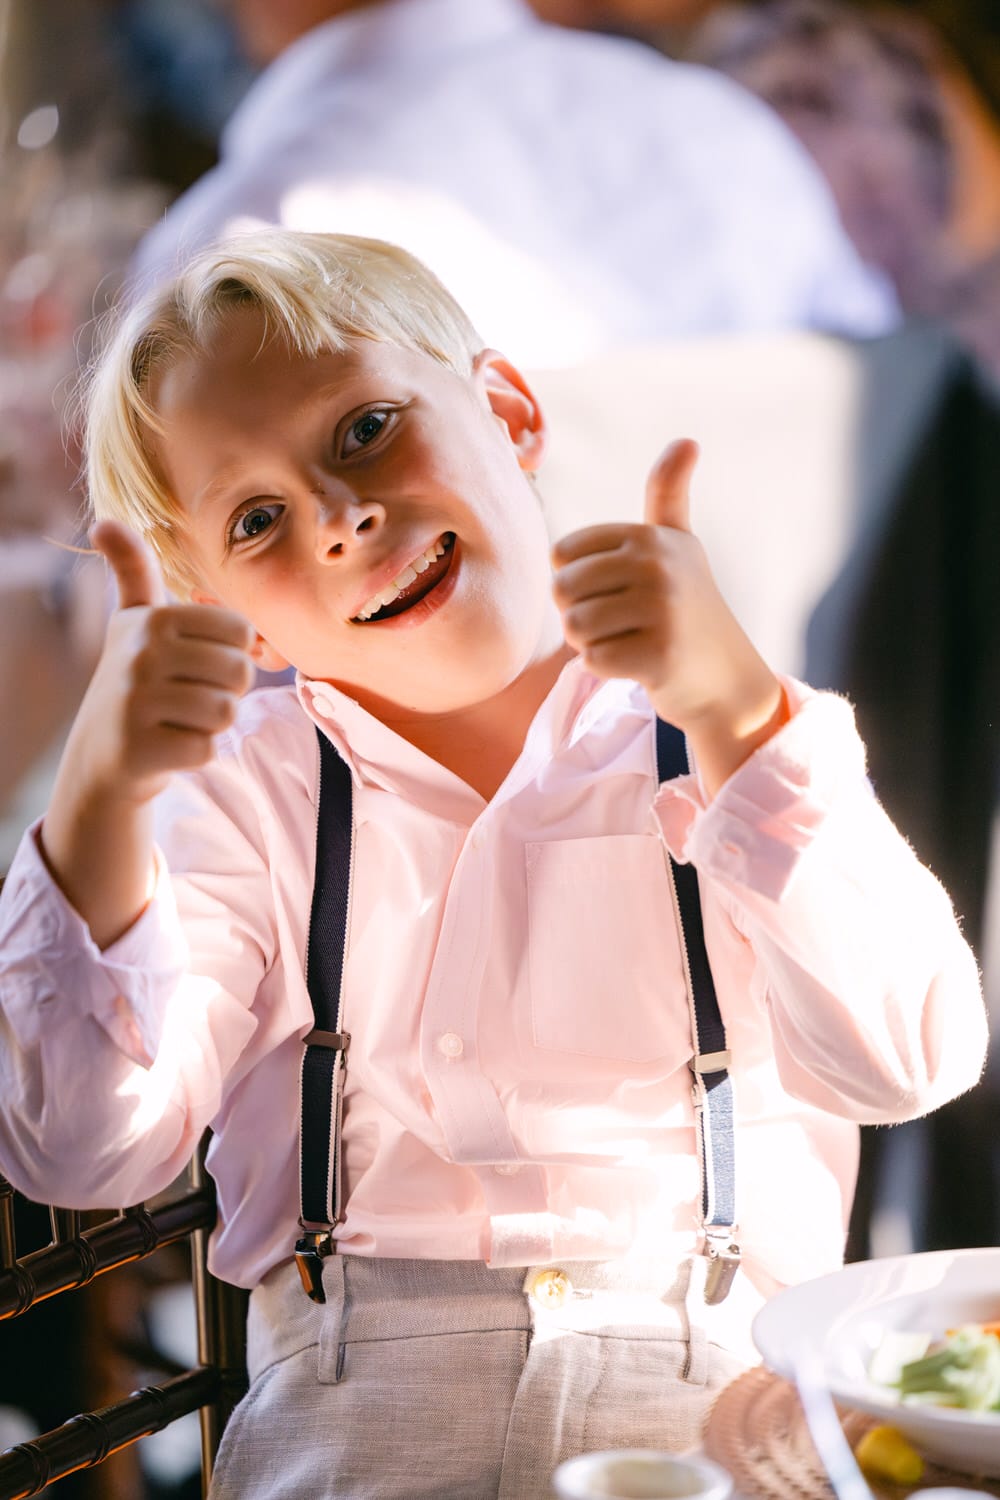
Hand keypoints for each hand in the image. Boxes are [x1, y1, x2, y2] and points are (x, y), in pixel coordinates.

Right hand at [71, 520, 254, 805]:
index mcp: (153, 620)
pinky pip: (207, 748)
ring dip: (213, 722)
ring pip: (226, 711)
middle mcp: (141, 656)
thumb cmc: (136, 679)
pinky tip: (169, 744)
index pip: (242, 631)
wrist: (103, 751)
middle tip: (190, 696)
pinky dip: (196, 751)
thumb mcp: (133, 621)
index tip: (198, 662)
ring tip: (180, 718)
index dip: (232, 653)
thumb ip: (133, 570)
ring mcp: (137, 704)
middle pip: (239, 671)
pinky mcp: (141, 749)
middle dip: (226, 690)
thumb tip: (105, 522)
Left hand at [551, 439, 785, 791]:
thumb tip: (687, 439)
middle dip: (579, 614)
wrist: (725, 675)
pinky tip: (637, 663)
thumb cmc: (688, 604)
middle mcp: (657, 567)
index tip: (616, 589)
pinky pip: (592, 661)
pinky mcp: (658, 656)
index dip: (577, 580)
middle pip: (563, 590)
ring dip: (590, 643)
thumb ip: (669, 493)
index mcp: (650, 537)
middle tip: (619, 622)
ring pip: (574, 627)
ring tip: (627, 640)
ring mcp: (661, 611)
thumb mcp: (679, 543)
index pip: (562, 554)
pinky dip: (606, 668)